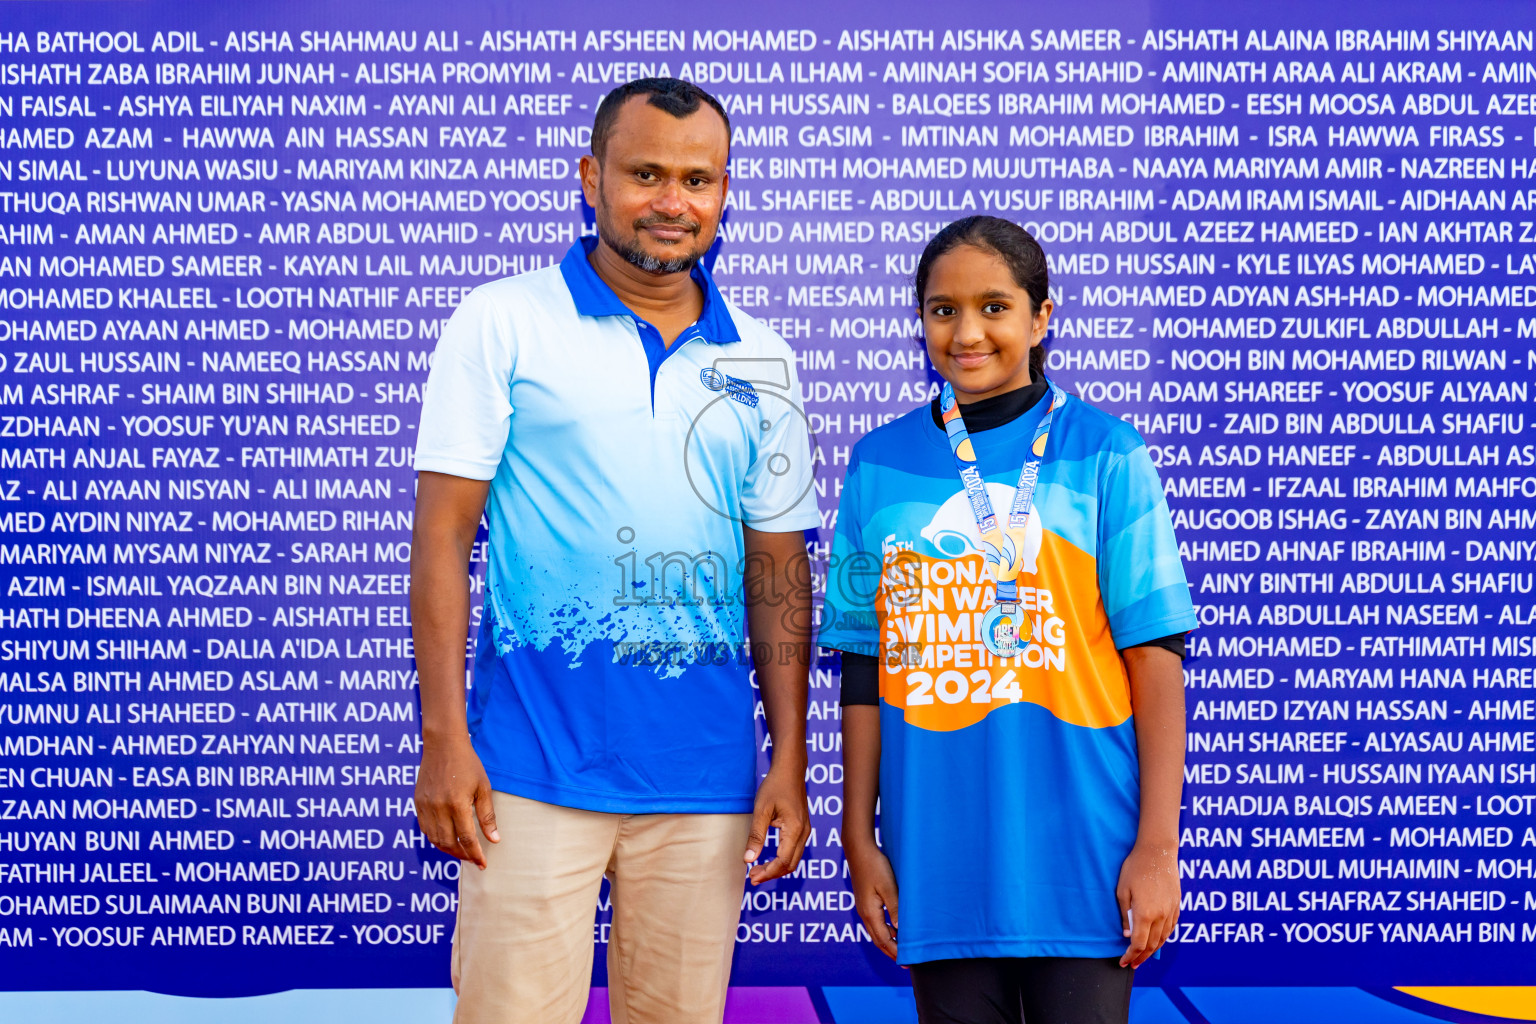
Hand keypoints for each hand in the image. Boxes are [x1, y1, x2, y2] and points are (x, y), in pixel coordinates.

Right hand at [415, 736, 498, 869]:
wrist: (443, 745)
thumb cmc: (467, 765)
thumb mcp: (483, 788)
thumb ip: (487, 816)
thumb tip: (494, 840)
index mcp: (457, 804)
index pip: (466, 838)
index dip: (475, 854)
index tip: (483, 864)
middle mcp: (438, 807)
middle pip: (449, 843)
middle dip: (462, 855)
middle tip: (474, 859)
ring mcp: (426, 806)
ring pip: (435, 839)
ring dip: (448, 850)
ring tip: (462, 852)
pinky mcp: (418, 803)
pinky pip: (425, 829)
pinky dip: (436, 838)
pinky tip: (447, 839)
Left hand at [744, 765, 808, 884]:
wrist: (790, 770)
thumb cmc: (775, 786)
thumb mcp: (761, 810)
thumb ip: (756, 836)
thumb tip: (748, 859)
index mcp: (795, 830)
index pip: (783, 861)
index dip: (768, 872)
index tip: (751, 877)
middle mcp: (804, 833)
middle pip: (790, 864)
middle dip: (771, 874)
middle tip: (752, 877)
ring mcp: (805, 831)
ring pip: (793, 860)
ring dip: (776, 868)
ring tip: (757, 870)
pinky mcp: (802, 829)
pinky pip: (794, 851)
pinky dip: (782, 860)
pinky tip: (768, 859)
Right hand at [847, 843, 898, 960]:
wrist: (859, 849)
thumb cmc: (875, 866)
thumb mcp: (888, 887)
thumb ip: (895, 908)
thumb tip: (900, 930)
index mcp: (870, 913)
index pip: (884, 940)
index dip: (895, 952)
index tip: (908, 962)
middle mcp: (864, 913)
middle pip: (878, 940)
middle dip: (891, 952)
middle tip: (906, 962)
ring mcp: (863, 907)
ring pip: (876, 932)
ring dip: (888, 942)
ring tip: (901, 949)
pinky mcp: (865, 901)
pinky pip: (875, 923)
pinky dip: (885, 931)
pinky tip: (894, 929)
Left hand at [1116, 840, 1178, 967]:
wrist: (1158, 851)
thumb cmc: (1135, 868)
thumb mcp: (1122, 891)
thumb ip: (1125, 915)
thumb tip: (1127, 934)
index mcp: (1146, 914)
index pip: (1139, 944)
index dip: (1131, 956)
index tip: (1123, 962)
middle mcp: (1161, 916)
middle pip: (1152, 945)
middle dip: (1141, 957)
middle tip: (1132, 964)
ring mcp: (1171, 911)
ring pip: (1164, 939)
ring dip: (1153, 950)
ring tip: (1143, 956)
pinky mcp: (1177, 905)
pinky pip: (1171, 928)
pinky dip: (1164, 938)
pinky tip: (1157, 940)